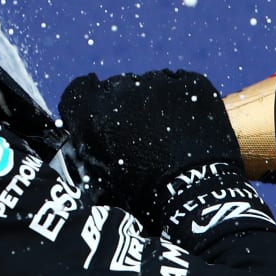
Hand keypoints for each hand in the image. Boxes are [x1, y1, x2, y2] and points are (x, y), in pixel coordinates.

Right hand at [59, 70, 242, 210]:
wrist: (196, 191)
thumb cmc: (147, 193)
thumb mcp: (105, 174)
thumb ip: (92, 145)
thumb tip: (90, 134)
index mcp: (94, 112)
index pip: (79, 90)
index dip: (87, 101)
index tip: (98, 112)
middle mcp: (122, 90)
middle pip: (117, 87)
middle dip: (124, 105)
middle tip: (141, 134)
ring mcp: (160, 83)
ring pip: (151, 84)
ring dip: (154, 101)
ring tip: (170, 131)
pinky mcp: (191, 83)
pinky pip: (180, 83)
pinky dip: (181, 98)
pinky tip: (189, 122)